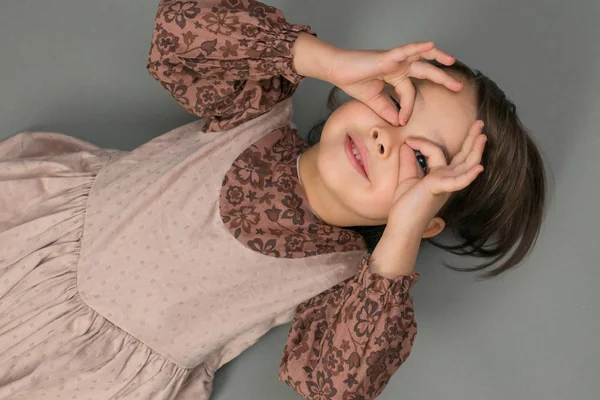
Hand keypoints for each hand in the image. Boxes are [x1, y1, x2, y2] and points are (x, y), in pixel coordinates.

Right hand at [328, 41, 462, 125]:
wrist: (338, 71)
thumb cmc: (353, 81)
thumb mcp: (374, 101)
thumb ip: (387, 110)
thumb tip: (398, 122)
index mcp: (397, 77)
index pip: (410, 94)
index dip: (407, 109)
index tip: (402, 122)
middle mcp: (399, 66)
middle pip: (426, 71)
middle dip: (443, 79)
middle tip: (458, 86)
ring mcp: (395, 60)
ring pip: (421, 57)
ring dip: (438, 57)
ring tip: (451, 61)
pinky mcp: (388, 56)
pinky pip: (406, 50)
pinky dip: (418, 48)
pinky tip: (431, 45)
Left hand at [388, 120, 486, 228]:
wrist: (402, 225)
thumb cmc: (405, 206)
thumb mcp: (406, 178)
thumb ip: (409, 162)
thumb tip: (407, 145)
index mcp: (439, 177)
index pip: (437, 152)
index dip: (423, 143)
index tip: (408, 140)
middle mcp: (446, 180)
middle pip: (463, 157)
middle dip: (471, 140)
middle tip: (480, 124)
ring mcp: (445, 185)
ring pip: (464, 165)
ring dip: (474, 150)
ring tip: (482, 136)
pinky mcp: (439, 189)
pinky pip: (456, 182)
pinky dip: (467, 175)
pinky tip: (479, 168)